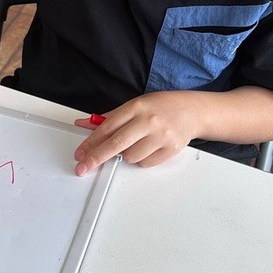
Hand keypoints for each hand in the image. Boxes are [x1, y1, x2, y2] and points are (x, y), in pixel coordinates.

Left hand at [72, 93, 196, 174]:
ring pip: (130, 156)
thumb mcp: (135, 105)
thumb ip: (110, 117)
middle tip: (83, 167)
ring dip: (126, 155)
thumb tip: (85, 124)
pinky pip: (145, 163)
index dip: (91, 142)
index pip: (107, 127)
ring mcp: (161, 136)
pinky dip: (142, 159)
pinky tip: (149, 147)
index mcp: (136, 106)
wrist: (193, 111)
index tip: (80, 153)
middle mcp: (148, 120)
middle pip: (116, 144)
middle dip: (96, 157)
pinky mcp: (171, 149)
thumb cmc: (161, 107)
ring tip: (137, 142)